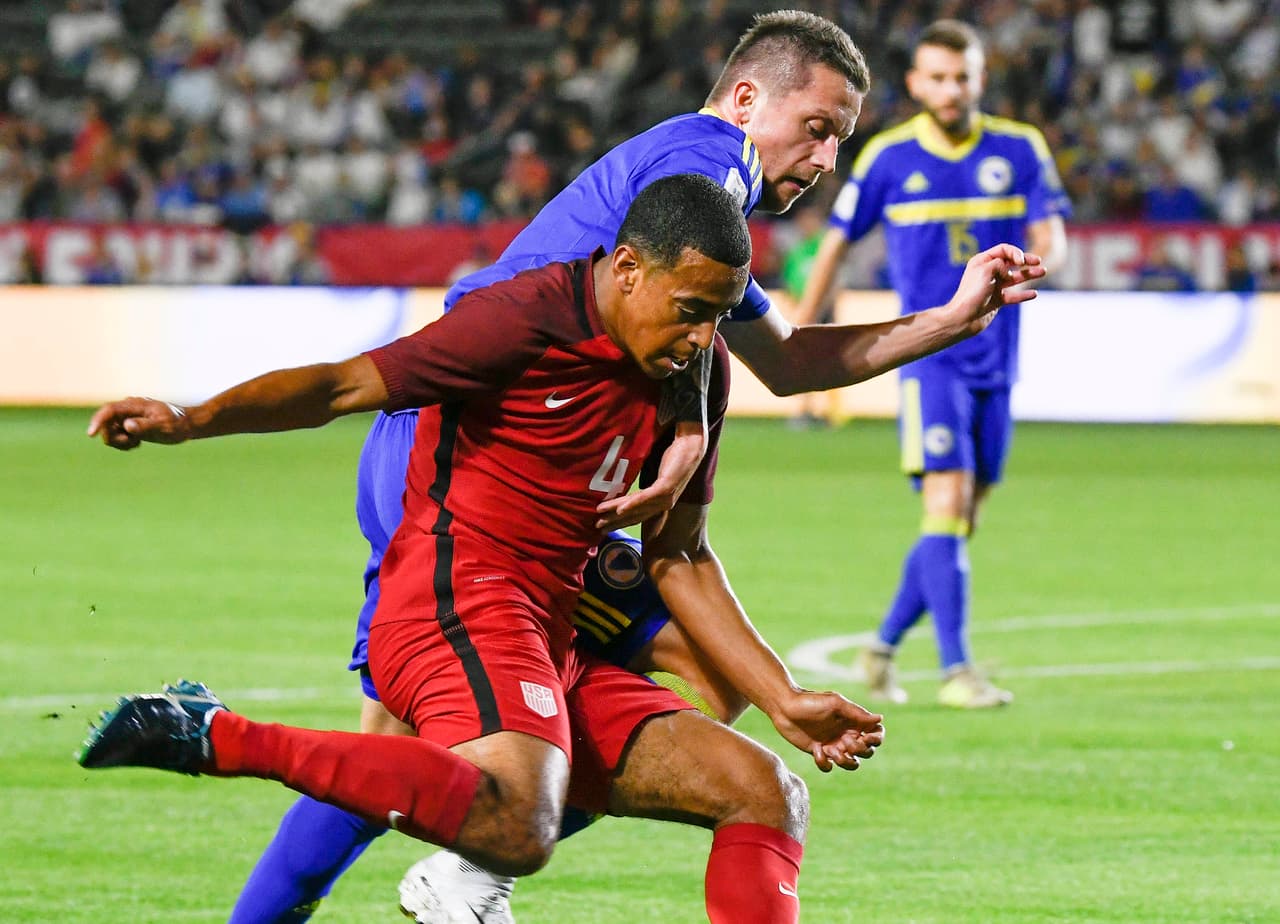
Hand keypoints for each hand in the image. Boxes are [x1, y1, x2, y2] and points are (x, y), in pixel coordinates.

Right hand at [87, 397, 190, 449]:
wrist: (185, 425)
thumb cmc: (177, 424)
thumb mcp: (163, 426)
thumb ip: (145, 426)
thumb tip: (127, 425)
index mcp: (134, 405)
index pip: (109, 410)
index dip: (98, 421)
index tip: (91, 434)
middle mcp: (127, 409)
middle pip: (106, 424)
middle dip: (114, 438)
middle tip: (134, 442)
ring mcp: (127, 417)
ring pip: (110, 432)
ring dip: (120, 442)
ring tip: (138, 442)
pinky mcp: (128, 425)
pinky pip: (116, 437)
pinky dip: (123, 443)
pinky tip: (138, 442)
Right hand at [595, 420, 704, 530]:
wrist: (691, 444)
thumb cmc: (674, 456)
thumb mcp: (657, 475)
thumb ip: (645, 485)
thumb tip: (624, 485)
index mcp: (661, 501)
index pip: (637, 515)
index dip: (620, 521)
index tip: (603, 525)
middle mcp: (664, 503)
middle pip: (635, 516)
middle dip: (615, 522)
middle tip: (597, 526)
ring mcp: (666, 496)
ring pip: (637, 507)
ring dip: (617, 513)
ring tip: (600, 513)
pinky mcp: (667, 486)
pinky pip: (646, 497)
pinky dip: (632, 504)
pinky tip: (619, 509)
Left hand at [769, 689, 884, 772]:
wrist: (784, 706)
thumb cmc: (810, 701)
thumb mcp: (835, 703)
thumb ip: (857, 713)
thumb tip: (880, 718)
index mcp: (853, 721)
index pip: (876, 734)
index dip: (876, 739)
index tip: (866, 737)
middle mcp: (846, 734)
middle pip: (867, 752)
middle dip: (859, 750)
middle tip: (844, 741)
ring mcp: (833, 745)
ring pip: (851, 764)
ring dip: (845, 761)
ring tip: (830, 751)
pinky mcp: (819, 752)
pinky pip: (829, 767)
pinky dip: (824, 763)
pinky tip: (816, 749)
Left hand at [949, 244, 1045, 331]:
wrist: (963, 318)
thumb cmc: (972, 293)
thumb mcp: (986, 270)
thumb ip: (1000, 264)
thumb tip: (1009, 273)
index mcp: (982, 261)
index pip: (1003, 250)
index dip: (1015, 252)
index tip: (1021, 262)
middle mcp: (988, 272)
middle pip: (1011, 263)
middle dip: (1026, 261)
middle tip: (1038, 261)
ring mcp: (993, 286)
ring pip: (1015, 278)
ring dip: (1029, 274)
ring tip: (1043, 271)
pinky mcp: (997, 301)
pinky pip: (1013, 295)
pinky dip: (1024, 294)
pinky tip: (1034, 294)